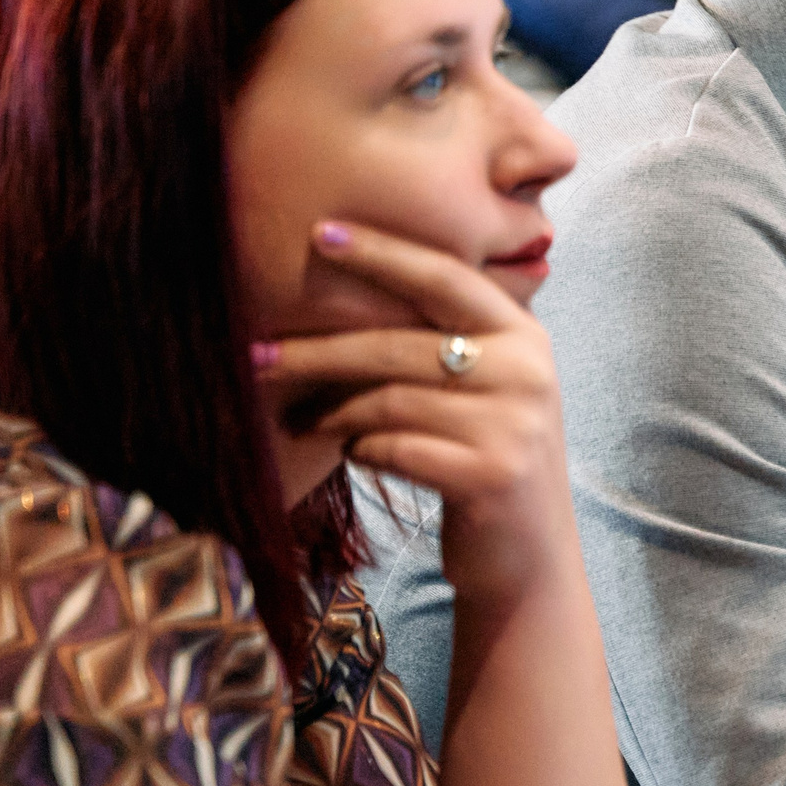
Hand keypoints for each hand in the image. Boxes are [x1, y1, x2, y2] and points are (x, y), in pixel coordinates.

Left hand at [257, 220, 575, 607]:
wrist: (529, 552)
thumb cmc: (486, 458)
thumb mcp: (486, 389)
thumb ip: (445, 343)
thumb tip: (341, 298)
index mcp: (524, 334)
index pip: (445, 276)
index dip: (382, 253)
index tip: (319, 234)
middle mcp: (527, 370)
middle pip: (399, 344)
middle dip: (319, 349)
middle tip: (256, 355)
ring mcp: (514, 423)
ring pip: (389, 400)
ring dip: (332, 412)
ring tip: (299, 421)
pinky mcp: (491, 473)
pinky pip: (394, 447)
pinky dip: (361, 449)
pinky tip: (352, 453)